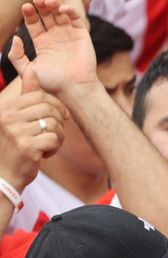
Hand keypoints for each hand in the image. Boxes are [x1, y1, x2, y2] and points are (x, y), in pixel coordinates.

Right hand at [0, 70, 65, 189]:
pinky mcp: (27, 147)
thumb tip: (32, 71)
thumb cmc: (12, 145)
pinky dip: (54, 147)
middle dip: (59, 119)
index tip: (61, 115)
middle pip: (49, 108)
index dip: (55, 104)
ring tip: (48, 143)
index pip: (38, 95)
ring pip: (54, 124)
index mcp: (4, 107)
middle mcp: (7, 117)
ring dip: (58, 135)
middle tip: (57, 130)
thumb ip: (24, 96)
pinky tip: (44, 153)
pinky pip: (54, 139)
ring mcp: (16, 132)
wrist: (3, 175)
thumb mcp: (14, 119)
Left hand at [9, 0, 96, 96]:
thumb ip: (16, 56)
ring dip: (53, 4)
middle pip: (46, 15)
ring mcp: (69, 35)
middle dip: (41, 5)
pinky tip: (61, 10)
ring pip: (60, 14)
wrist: (74, 89)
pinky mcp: (82, 36)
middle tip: (37, 0)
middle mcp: (55, 37)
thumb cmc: (52, 84)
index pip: (33, 22)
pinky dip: (69, 11)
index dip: (29, 13)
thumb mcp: (27, 70)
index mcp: (42, 43)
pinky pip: (75, 19)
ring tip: (47, 2)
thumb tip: (16, 37)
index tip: (26, 8)